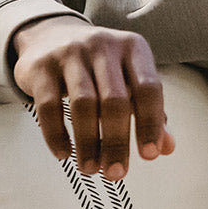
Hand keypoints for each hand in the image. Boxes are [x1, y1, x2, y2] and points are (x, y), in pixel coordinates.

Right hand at [11, 16, 174, 178]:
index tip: (150, 156)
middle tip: (116, 173)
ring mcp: (70, 53)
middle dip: (117, 142)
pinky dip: (57, 134)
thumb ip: (150, 111)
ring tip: (91, 168)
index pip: (148, 88)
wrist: (50, 35)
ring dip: (88, 143)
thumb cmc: (102, 67)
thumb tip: (167, 148)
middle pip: (115, 101)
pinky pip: (48, 106)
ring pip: (83, 105)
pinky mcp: (40, 66)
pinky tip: (64, 154)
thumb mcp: (129, 79)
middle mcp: (104, 46)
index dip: (151, 124)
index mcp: (134, 48)